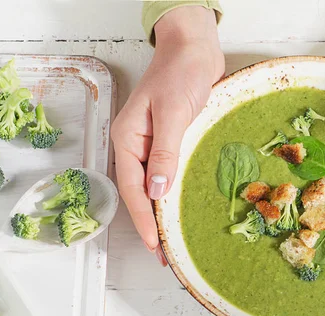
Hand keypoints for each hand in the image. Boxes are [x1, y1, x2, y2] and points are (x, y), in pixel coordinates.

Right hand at [111, 6, 223, 264]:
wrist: (195, 51)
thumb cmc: (180, 74)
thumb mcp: (171, 113)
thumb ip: (164, 153)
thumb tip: (156, 192)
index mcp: (129, 139)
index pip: (133, 189)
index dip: (143, 220)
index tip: (155, 246)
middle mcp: (137, 147)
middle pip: (140, 195)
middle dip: (150, 226)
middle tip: (164, 255)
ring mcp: (154, 147)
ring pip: (153, 190)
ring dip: (161, 216)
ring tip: (172, 243)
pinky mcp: (171, 146)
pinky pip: (169, 178)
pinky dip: (173, 198)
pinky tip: (181, 213)